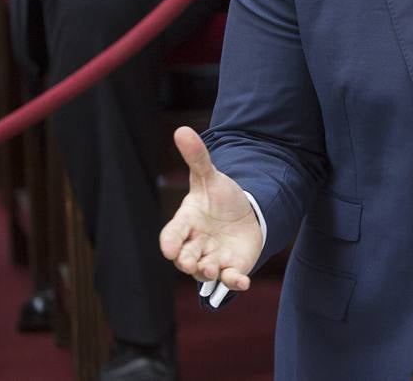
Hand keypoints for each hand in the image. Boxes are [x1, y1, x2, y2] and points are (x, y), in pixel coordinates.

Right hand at [159, 127, 262, 293]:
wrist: (244, 213)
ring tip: (213, 269)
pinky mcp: (232, 268)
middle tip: (191, 262)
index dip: (169, 242)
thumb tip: (181, 130)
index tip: (169, 248)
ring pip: (205, 272)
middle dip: (186, 261)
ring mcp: (213, 258)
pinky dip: (234, 283)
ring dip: (207, 272)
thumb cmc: (219, 197)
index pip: (171, 235)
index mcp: (186, 223)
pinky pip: (230, 280)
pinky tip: (242, 281)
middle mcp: (196, 245)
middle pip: (184, 258)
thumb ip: (197, 158)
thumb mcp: (209, 176)